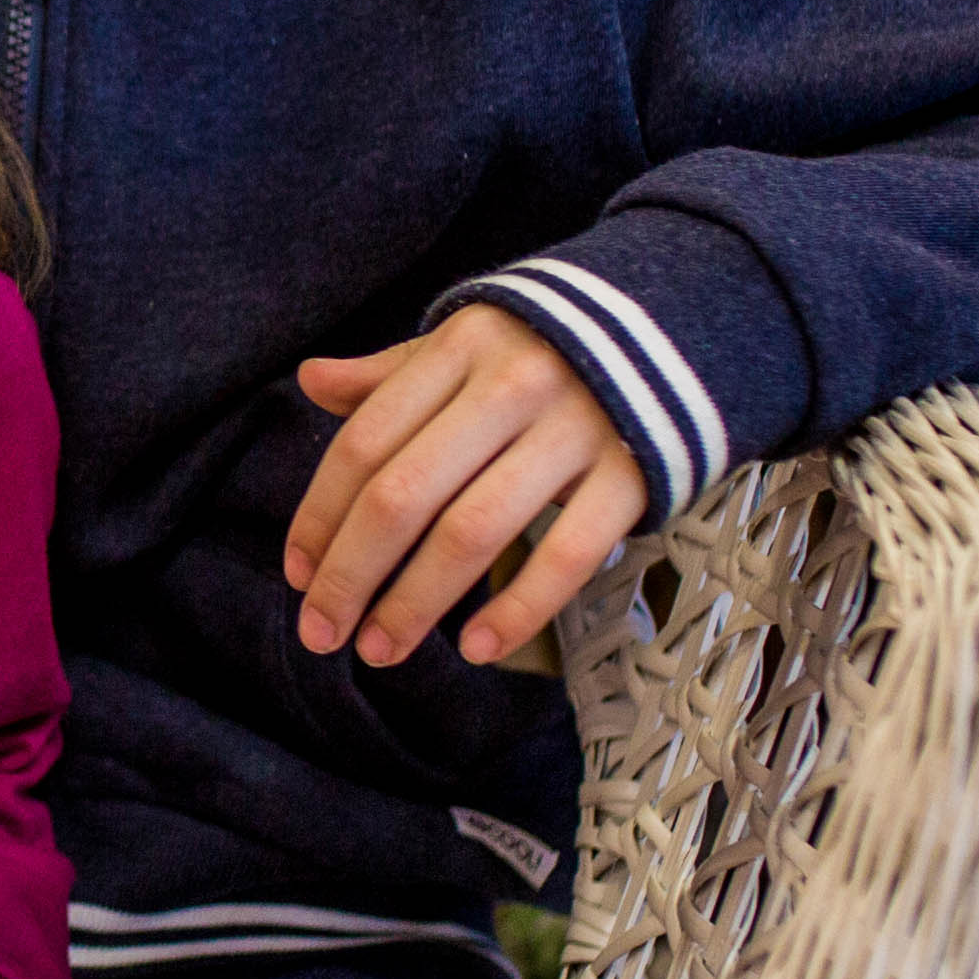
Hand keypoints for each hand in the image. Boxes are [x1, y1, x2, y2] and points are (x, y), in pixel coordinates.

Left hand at [283, 304, 642, 669]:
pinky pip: (565, 556)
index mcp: (460, 348)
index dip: (322, 515)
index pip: (365, 443)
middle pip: (404, 495)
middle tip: (324, 633)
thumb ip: (391, 375)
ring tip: (381, 649)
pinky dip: (517, 610)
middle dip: (353, 575)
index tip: (299, 576)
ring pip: (472, 532)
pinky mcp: (630, 475)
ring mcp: (575, 430)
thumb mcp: (468, 347)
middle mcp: (510, 384)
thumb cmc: (545, 352)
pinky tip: (476, 648)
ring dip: (416, 603)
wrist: (679, 329)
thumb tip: (311, 381)